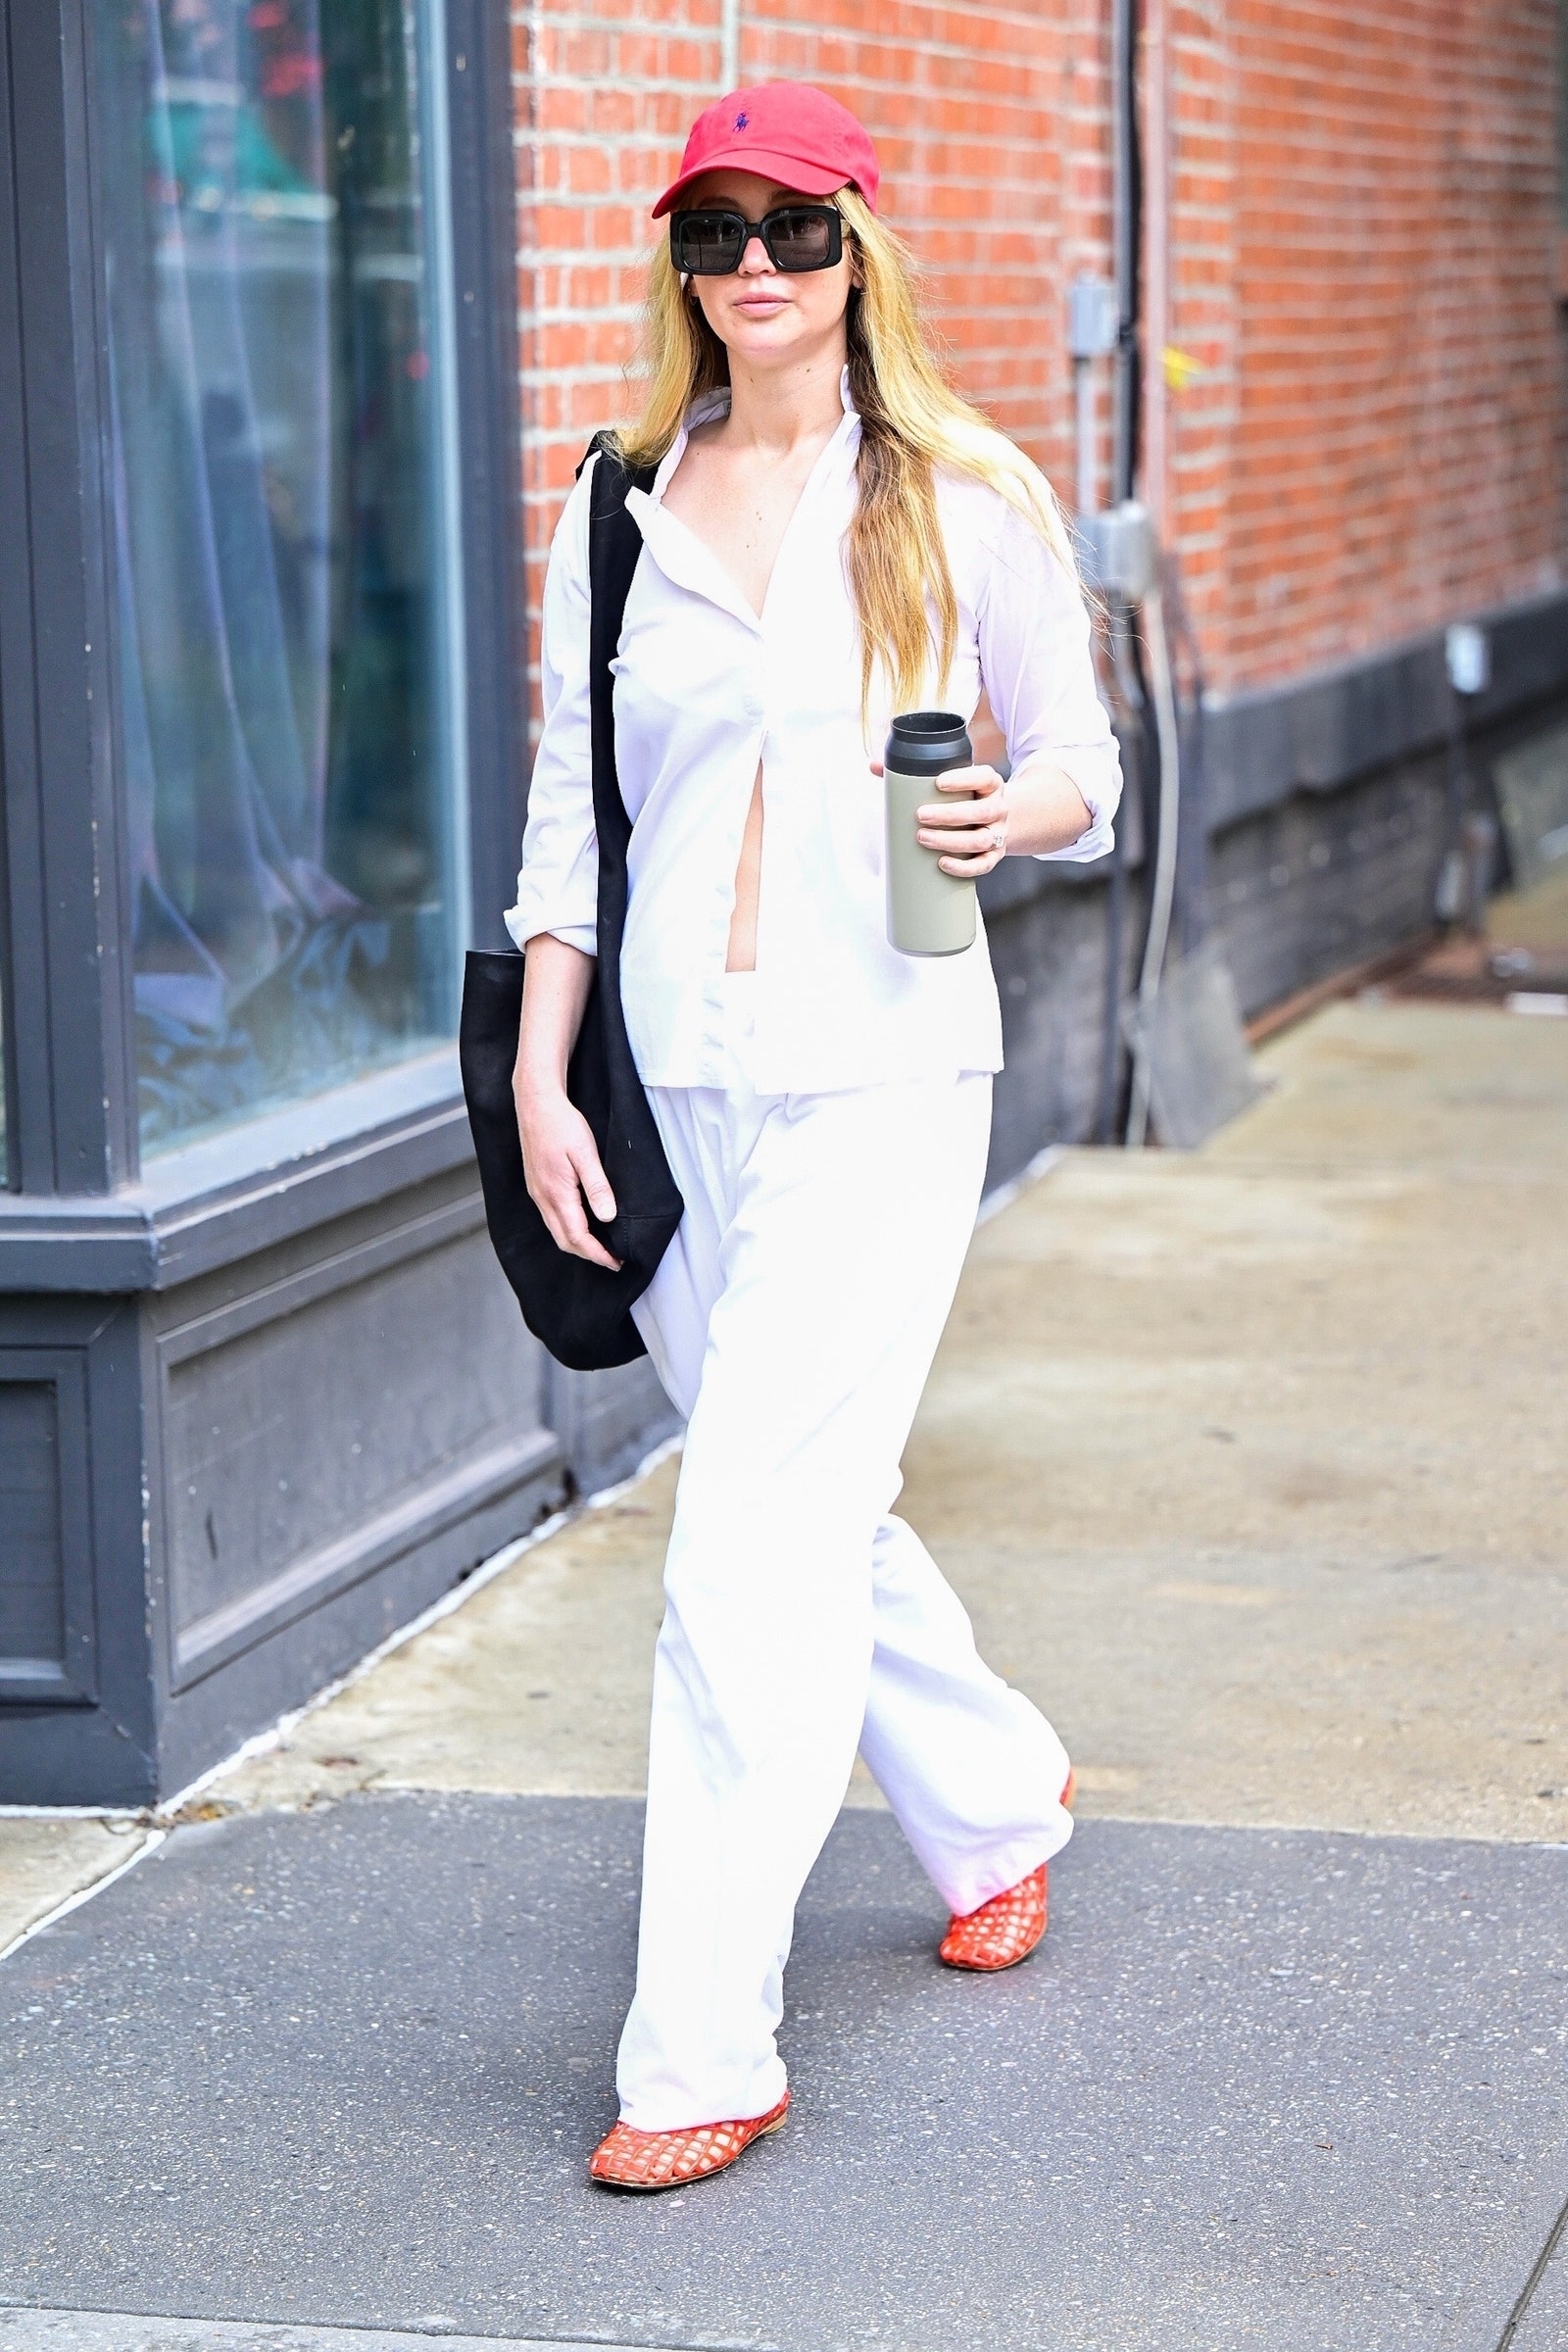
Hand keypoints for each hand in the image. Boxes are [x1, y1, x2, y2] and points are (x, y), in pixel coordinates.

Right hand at [514, 1082, 621, 1270]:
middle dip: (588, 1255)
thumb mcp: (585, 1153)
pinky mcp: (536, 1186)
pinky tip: (582, 1224)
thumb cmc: (560, 1123)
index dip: (598, 1254)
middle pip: (564, 1241)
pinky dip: (568, 1229)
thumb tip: (607, 1217)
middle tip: (612, 1260)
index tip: (616, 1262)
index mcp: (556, 1193)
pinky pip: (551, 1218)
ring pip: (556, 1231)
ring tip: (601, 1247)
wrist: (535, 1104)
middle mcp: (543, 1198)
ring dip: (578, 1244)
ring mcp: (537, 1193)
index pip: (578, 1237)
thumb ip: (597, 1187)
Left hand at [870, 759, 1008, 876]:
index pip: (983, 777)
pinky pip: (983, 865)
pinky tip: (943, 863)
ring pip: (981, 840)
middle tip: (920, 815)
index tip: (938, 782)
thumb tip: (874, 765)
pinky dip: (963, 867)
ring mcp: (998, 833)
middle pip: (981, 812)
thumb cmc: (963, 799)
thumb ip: (911, 772)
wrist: (991, 822)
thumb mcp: (948, 783)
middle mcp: (998, 807)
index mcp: (989, 784)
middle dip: (949, 815)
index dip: (963, 779)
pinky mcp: (995, 856)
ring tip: (923, 838)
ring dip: (951, 841)